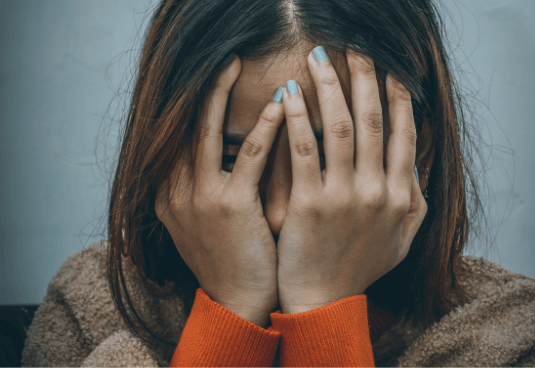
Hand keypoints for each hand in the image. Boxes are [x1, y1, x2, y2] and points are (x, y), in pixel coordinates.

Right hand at [155, 55, 283, 327]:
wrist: (237, 302)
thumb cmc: (229, 258)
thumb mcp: (203, 221)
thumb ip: (202, 186)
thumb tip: (226, 151)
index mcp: (168, 194)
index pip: (177, 137)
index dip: (194, 105)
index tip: (213, 80)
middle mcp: (175, 191)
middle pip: (185, 126)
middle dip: (204, 90)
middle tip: (224, 60)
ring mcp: (199, 198)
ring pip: (207, 132)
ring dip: (222, 94)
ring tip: (238, 65)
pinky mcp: (230, 206)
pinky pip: (249, 156)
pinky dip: (264, 127)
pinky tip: (280, 106)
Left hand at [276, 47, 427, 313]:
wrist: (324, 301)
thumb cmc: (359, 268)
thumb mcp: (401, 239)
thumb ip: (415, 201)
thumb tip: (415, 163)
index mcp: (400, 196)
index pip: (402, 134)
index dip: (397, 98)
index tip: (389, 71)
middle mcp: (378, 191)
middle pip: (372, 120)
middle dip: (365, 78)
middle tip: (355, 49)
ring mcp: (344, 196)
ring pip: (339, 126)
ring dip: (331, 86)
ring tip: (320, 58)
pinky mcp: (310, 203)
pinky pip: (304, 150)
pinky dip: (297, 118)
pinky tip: (289, 93)